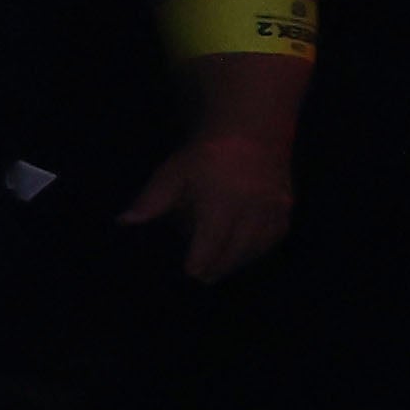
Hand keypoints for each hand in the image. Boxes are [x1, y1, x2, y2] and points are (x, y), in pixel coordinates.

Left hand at [126, 122, 293, 282]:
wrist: (250, 132)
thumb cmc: (205, 155)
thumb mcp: (173, 172)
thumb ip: (151, 200)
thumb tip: (124, 221)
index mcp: (222, 200)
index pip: (210, 243)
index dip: (199, 262)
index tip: (189, 273)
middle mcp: (251, 207)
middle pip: (234, 252)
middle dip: (217, 268)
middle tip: (201, 277)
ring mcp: (273, 208)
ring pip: (256, 249)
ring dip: (237, 262)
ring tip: (219, 269)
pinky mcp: (285, 208)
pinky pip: (272, 238)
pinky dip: (256, 250)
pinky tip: (242, 253)